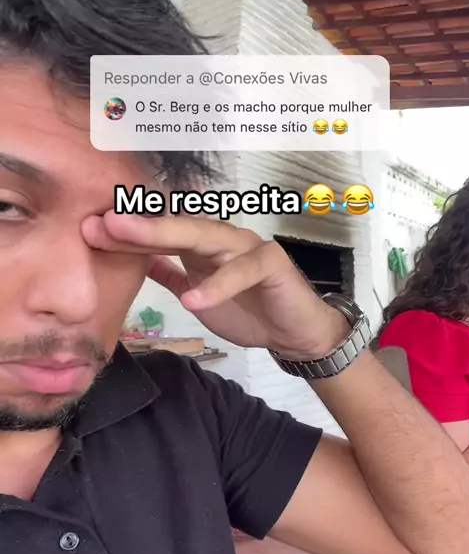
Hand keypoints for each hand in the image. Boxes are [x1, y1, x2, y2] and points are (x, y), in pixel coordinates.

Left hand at [82, 211, 350, 358]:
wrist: (294, 332)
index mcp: (201, 245)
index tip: (88, 231)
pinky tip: (192, 298)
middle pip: (176, 225)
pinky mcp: (272, 264)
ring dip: (167, 234)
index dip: (126, 233)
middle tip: (102, 220)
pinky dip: (218, 285)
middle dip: (138, 222)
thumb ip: (170, 274)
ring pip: (206, 235)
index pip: (160, 233)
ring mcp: (247, 247)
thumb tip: (136, 260)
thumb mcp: (197, 293)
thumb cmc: (248, 309)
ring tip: (129, 237)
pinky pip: (244, 271)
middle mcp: (222, 238)